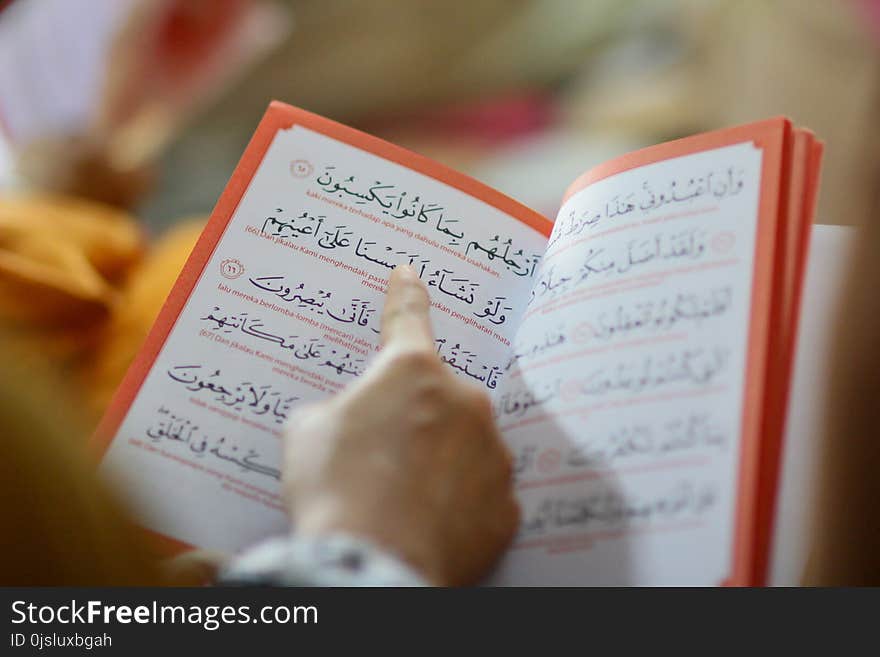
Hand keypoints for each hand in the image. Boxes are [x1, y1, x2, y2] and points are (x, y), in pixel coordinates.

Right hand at [282, 265, 518, 584]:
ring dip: (441, 460)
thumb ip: (335, 408)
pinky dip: (459, 502)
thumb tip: (346, 418)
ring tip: (403, 499)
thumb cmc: (333, 491)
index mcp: (413, 372)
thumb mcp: (306, 432)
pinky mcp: (507, 506)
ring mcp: (493, 454)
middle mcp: (465, 402)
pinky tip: (430, 522)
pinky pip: (481, 492)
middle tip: (383, 455)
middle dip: (415, 417)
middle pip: (439, 396)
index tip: (410, 272)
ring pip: (466, 444)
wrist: (373, 565)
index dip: (405, 294)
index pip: (408, 317)